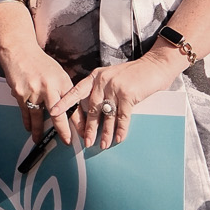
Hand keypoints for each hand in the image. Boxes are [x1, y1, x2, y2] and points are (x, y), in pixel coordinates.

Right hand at [0, 38, 79, 145]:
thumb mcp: (58, 74)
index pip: (74, 106)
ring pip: (39, 117)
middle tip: (67, 142)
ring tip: (39, 140)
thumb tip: (70, 110)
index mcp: (63, 82)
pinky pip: (25, 112)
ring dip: (39, 131)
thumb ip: (64, 91)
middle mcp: (50, 87)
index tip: (84, 134)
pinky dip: (27, 122)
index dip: (80, 122)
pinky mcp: (21, 94)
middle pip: (58, 115)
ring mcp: (34, 91)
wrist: (20, 51)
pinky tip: (29, 128)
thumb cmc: (40, 62)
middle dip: (64, 131)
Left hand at [50, 47, 183, 149]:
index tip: (54, 112)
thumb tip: (94, 111)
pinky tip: (118, 138)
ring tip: (103, 144)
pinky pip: (122, 116)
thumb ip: (102, 90)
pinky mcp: (128, 94)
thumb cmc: (135, 74)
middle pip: (92, 108)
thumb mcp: (112, 77)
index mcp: (96, 77)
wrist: (155, 65)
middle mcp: (102, 81)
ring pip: (107, 115)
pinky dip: (121, 129)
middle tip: (86, 141)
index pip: (76, 90)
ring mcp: (115, 87)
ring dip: (105, 132)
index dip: (65, 102)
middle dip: (89, 127)